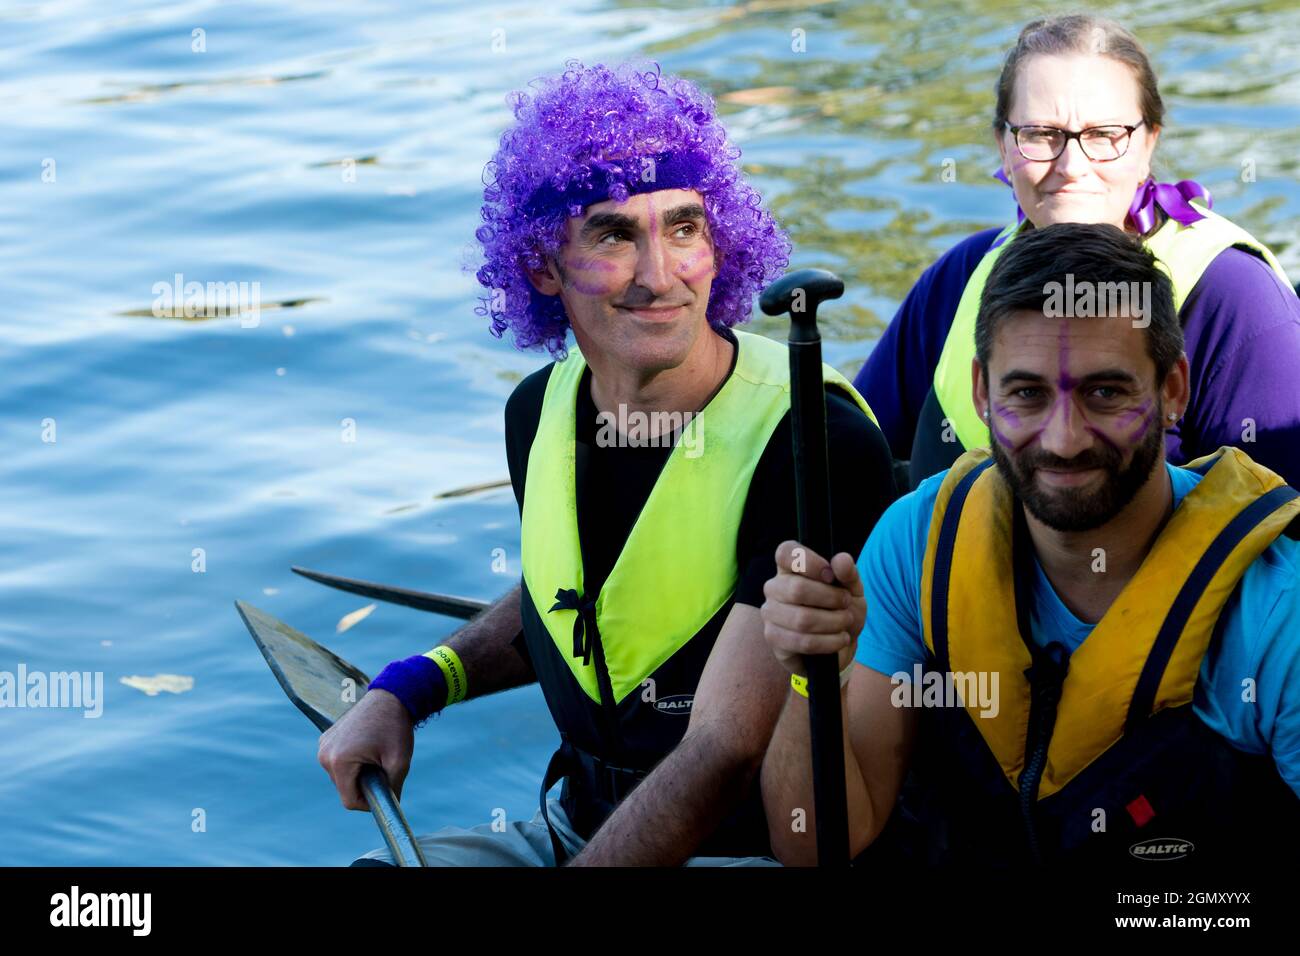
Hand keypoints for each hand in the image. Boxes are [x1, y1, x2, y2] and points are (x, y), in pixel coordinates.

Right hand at [318, 688, 414, 810]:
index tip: (384, 793)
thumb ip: (392, 788)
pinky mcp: (326, 739)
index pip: (349, 800)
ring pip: (341, 776)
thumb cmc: (395, 727)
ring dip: (358, 773)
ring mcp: (323, 745)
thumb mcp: (399, 761)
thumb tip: (389, 806)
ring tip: (375, 755)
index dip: (369, 803)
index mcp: (339, 761)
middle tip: (383, 767)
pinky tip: (367, 747)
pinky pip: (338, 762)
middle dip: (364, 785)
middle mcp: (325, 754)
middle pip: (345, 788)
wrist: (390, 696)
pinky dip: (353, 762)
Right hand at [761, 541, 864, 676]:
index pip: (786, 553)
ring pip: (802, 619)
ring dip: (834, 622)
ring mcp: (770, 613)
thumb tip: (841, 560)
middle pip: (797, 589)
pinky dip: (829, 642)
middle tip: (846, 604)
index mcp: (790, 568)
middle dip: (831, 598)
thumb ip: (848, 573)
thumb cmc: (840, 609)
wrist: (838, 645)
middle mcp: (774, 587)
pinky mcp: (774, 638)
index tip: (830, 576)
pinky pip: (803, 642)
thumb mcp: (852, 589)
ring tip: (845, 622)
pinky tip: (840, 639)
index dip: (810, 562)